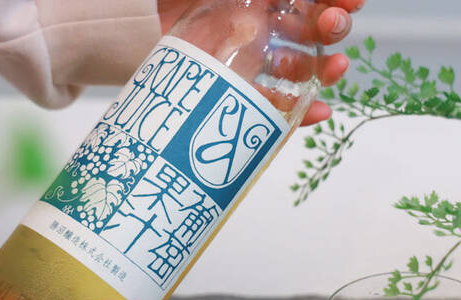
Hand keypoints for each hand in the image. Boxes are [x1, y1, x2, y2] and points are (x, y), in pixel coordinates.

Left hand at [158, 0, 364, 125]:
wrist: (126, 27)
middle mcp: (261, 26)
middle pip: (313, 29)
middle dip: (334, 27)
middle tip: (331, 24)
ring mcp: (251, 63)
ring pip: (301, 69)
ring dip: (326, 68)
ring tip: (334, 67)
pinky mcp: (237, 99)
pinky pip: (277, 110)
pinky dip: (303, 114)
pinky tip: (321, 111)